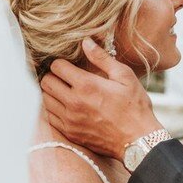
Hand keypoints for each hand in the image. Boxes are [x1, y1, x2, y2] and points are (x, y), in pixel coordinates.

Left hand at [40, 38, 161, 158]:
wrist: (138, 140)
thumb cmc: (135, 107)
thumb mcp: (124, 77)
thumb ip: (102, 58)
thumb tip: (85, 42)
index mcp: (86, 85)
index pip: (56, 67)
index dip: (61, 62)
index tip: (69, 65)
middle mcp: (73, 102)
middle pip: (46, 82)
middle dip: (53, 76)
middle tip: (64, 77)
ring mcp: (70, 120)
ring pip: (45, 100)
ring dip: (52, 93)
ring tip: (65, 91)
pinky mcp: (70, 133)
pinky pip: (50, 117)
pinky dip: (54, 109)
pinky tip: (66, 107)